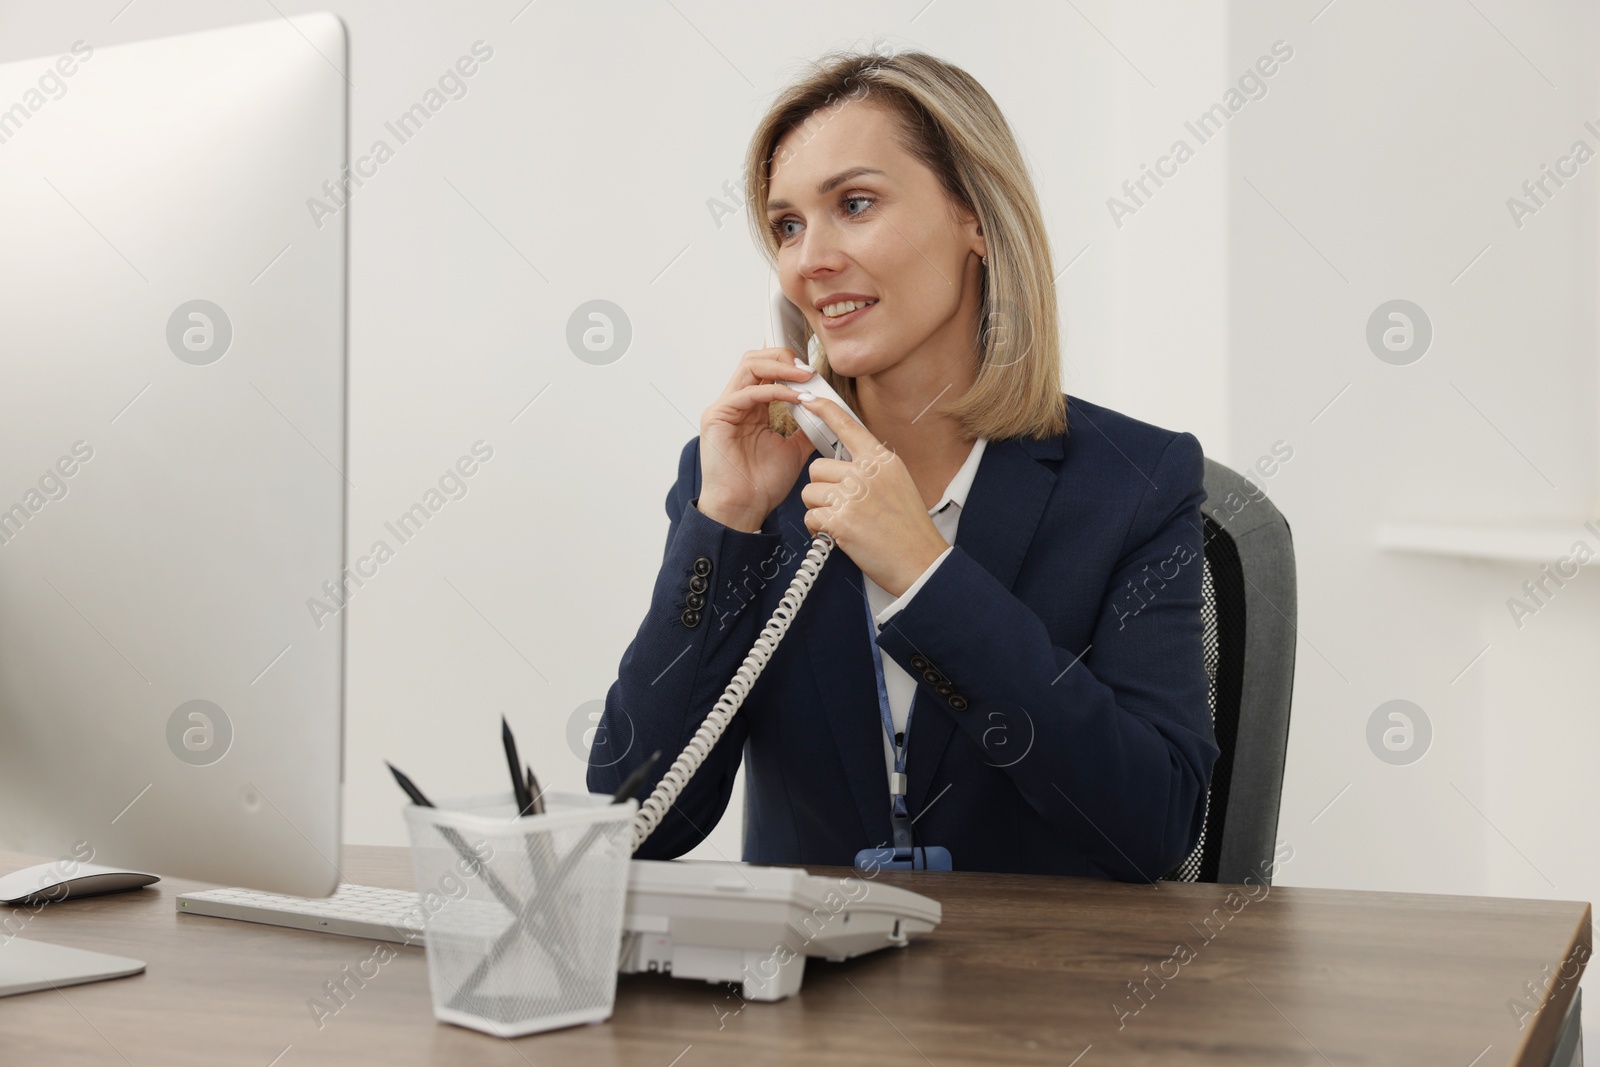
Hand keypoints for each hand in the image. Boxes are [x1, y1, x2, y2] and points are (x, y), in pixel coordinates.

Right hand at [697, 347, 818, 530]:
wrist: (743, 509)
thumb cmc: (760, 485)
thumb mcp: (794, 450)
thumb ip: (805, 429)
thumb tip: (826, 414)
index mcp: (750, 409)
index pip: (766, 370)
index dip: (788, 362)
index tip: (813, 369)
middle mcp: (735, 404)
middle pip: (755, 359)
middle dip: (784, 357)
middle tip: (809, 369)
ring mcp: (723, 408)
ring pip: (749, 366)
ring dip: (780, 367)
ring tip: (805, 376)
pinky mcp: (716, 416)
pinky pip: (748, 392)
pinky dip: (775, 391)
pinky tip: (795, 398)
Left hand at [796, 395, 949, 596]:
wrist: (920, 563)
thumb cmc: (908, 529)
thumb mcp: (898, 485)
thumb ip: (872, 469)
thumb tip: (843, 464)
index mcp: (882, 461)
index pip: (848, 425)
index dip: (824, 410)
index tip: (808, 399)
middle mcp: (868, 473)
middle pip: (817, 468)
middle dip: (822, 489)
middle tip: (842, 507)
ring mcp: (854, 495)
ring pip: (809, 492)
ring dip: (819, 510)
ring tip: (843, 523)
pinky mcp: (841, 520)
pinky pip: (811, 517)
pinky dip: (819, 530)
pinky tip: (838, 536)